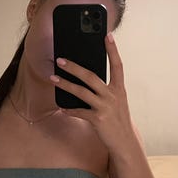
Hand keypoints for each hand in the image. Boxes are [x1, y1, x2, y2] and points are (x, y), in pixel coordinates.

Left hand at [49, 32, 135, 158]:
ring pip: (81, 92)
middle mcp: (113, 95)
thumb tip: (84, 78)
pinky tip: (61, 106)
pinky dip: (69, 109)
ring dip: (65, 84)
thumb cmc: (117, 119)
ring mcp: (106, 107)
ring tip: (53, 78)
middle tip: (60, 59)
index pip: (117, 65)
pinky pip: (79, 111)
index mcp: (119, 89)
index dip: (113, 50)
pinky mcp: (98, 119)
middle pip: (91, 76)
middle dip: (74, 67)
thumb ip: (104, 90)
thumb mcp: (116, 102)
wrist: (124, 142)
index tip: (108, 35)